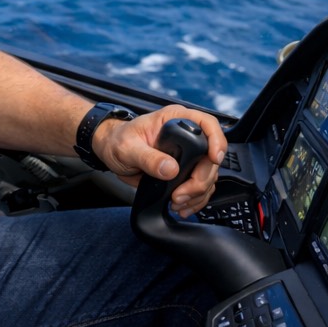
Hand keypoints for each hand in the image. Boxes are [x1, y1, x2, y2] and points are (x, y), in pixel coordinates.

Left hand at [91, 105, 226, 216]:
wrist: (111, 151)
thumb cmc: (118, 141)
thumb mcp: (128, 148)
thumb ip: (148, 158)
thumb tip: (171, 169)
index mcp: (175, 120)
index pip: (207, 123)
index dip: (216, 140)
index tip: (214, 158)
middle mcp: (186, 136)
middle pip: (210, 157)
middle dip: (200, 180)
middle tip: (180, 194)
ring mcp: (187, 155)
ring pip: (208, 175)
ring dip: (197, 193)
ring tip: (176, 202)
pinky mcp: (184, 172)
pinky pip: (201, 187)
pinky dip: (195, 200)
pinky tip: (182, 206)